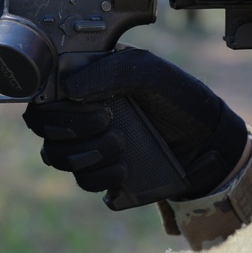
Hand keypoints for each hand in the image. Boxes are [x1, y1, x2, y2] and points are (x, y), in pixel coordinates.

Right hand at [22, 47, 247, 206]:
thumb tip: (68, 87)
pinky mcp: (102, 174)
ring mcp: (89, 145)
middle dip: (71, 125)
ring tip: (121, 143)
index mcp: (85, 82)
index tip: (75, 101)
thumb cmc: (179, 97)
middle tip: (107, 119)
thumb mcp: (150, 71)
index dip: (48, 101)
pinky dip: (101, 177)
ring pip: (56, 156)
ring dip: (87, 152)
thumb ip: (111, 71)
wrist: (208, 141)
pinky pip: (82, 181)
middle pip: (42, 126)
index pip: (42, 91)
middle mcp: (80, 113)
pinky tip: (124, 168)